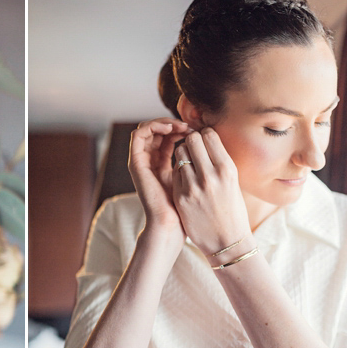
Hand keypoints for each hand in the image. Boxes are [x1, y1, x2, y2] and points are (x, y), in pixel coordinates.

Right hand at [128, 118, 192, 250]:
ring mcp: (141, 162)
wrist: (171, 226)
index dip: (183, 128)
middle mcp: (150, 162)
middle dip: (175, 123)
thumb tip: (211, 144)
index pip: (170, 136)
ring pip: (148, 127)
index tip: (200, 129)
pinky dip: (153, 125)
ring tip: (181, 125)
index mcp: (162, 165)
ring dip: (164, 121)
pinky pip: (139, 135)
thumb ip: (196, 164)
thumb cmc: (188, 210)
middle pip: (158, 130)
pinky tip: (171, 128)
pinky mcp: (135, 163)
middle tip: (191, 125)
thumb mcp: (195, 180)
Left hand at [171, 128, 251, 255]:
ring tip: (190, 164)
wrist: (227, 241)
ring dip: (183, 154)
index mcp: (227, 169)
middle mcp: (210, 175)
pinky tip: (186, 179)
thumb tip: (206, 139)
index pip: (208, 135)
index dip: (204, 135)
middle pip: (191, 140)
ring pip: (179, 154)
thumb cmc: (232, 210)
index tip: (204, 140)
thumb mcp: (233, 182)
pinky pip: (175, 172)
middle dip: (191, 140)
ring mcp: (193, 187)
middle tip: (193, 149)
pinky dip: (179, 171)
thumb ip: (219, 161)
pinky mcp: (181, 197)